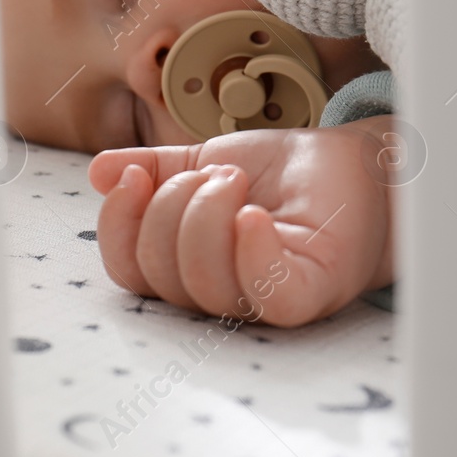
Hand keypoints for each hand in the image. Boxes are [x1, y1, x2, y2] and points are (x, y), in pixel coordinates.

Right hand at [87, 120, 397, 326]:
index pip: (129, 270)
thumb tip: (99, 171)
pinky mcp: (311, 293)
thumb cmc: (286, 172)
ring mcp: (266, 298)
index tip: (132, 178)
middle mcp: (223, 293)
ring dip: (208, 214)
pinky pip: (267, 295)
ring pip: (203, 284)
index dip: (117, 227)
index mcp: (189, 266)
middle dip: (172, 208)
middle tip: (217, 171)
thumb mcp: (207, 158)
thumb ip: (156, 169)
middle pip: (161, 275)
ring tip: (238, 177)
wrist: (356, 162)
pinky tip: (252, 214)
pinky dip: (251, 253)